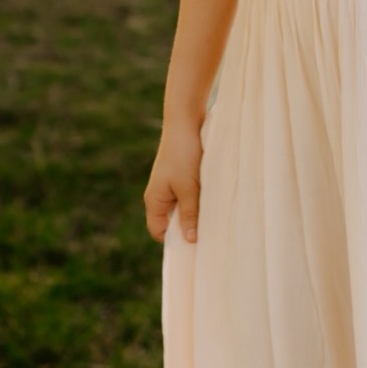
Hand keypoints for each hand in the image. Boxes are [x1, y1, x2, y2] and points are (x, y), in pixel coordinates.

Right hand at [143, 118, 202, 244]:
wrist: (185, 122)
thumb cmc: (183, 155)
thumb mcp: (188, 188)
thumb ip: (189, 215)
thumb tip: (190, 241)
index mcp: (154, 201)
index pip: (159, 232)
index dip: (175, 240)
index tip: (195, 246)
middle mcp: (159, 196)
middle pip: (171, 222)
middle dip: (187, 227)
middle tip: (208, 234)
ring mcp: (169, 186)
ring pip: (182, 209)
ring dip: (195, 212)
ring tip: (212, 217)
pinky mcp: (180, 177)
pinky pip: (188, 196)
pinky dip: (198, 200)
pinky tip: (212, 200)